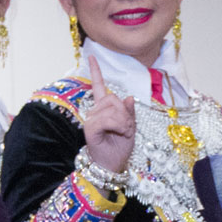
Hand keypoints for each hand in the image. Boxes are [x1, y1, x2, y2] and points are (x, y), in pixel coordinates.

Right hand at [82, 57, 137, 173]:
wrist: (112, 164)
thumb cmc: (119, 148)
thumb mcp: (130, 128)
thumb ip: (129, 112)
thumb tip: (127, 97)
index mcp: (104, 109)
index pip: (99, 87)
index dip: (96, 71)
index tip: (92, 57)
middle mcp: (95, 111)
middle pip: (114, 98)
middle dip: (126, 113)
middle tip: (127, 128)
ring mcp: (92, 119)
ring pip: (113, 108)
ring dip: (124, 121)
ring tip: (123, 133)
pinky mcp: (90, 128)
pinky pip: (108, 119)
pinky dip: (119, 125)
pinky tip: (120, 132)